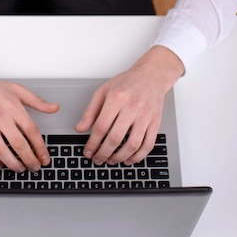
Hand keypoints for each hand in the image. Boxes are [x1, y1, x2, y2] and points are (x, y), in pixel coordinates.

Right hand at [0, 53, 58, 171]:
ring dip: (13, 164)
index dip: (40, 147)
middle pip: (18, 143)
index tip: (44, 157)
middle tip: (35, 167)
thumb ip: (37, 101)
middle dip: (29, 159)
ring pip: (1, 151)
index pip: (31, 130)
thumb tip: (54, 108)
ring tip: (20, 168)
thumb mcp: (16, 89)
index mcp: (12, 106)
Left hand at [75, 46, 183, 165]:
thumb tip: (80, 128)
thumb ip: (91, 110)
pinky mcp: (155, 122)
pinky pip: (148, 145)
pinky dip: (138, 156)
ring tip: (111, 160)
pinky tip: (129, 159)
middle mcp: (132, 107)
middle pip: (115, 138)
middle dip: (103, 153)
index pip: (101, 126)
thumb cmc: (127, 82)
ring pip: (132, 145)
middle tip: (97, 159)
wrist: (152, 76)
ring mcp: (145, 116)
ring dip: (120, 157)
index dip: (92, 143)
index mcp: (117, 98)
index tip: (88, 151)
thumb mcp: (104, 90)